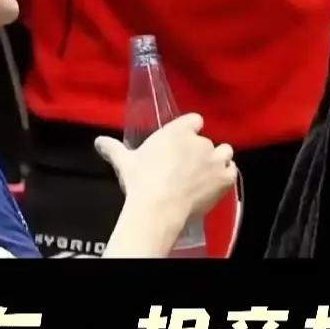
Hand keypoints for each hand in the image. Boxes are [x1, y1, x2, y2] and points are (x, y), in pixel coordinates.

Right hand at [95, 113, 235, 233]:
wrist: (158, 208)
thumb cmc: (141, 181)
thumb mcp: (125, 162)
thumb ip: (114, 148)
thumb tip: (98, 141)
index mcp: (179, 130)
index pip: (195, 120)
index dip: (190, 131)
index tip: (182, 143)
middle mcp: (200, 141)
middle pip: (206, 141)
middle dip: (199, 152)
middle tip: (187, 168)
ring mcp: (214, 158)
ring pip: (224, 152)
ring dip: (218, 161)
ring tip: (206, 175)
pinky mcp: (224, 177)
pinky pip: (231, 171)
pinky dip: (225, 177)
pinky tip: (215, 185)